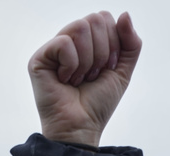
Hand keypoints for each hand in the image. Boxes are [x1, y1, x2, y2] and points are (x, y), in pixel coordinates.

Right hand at [28, 11, 141, 145]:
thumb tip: (124, 14)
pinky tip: (65, 80)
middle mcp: (69, 41)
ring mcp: (53, 49)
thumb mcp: (122, 71)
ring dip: (88, 60)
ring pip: (80, 27)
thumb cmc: (97, 104)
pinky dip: (72, 65)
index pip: (105, 18)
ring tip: (79, 79)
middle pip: (94, 19)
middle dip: (102, 51)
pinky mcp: (39, 58)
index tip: (107, 68)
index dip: (114, 42)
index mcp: (87, 42)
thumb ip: (130, 43)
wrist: (81, 127)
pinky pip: (64, 43)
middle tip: (93, 75)